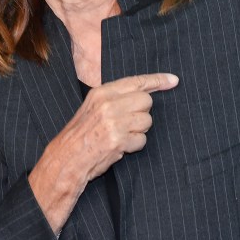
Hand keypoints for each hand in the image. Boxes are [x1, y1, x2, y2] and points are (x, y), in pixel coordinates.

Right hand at [29, 72, 178, 231]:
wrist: (66, 159)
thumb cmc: (80, 136)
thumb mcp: (92, 109)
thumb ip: (115, 99)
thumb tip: (144, 94)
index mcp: (101, 93)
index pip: (136, 81)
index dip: (157, 80)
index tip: (173, 80)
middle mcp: (108, 104)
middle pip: (146, 102)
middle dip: (141, 114)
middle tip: (127, 124)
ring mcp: (113, 121)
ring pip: (146, 121)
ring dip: (138, 132)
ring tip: (120, 137)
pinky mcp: (118, 140)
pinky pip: (141, 140)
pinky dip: (134, 146)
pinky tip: (119, 148)